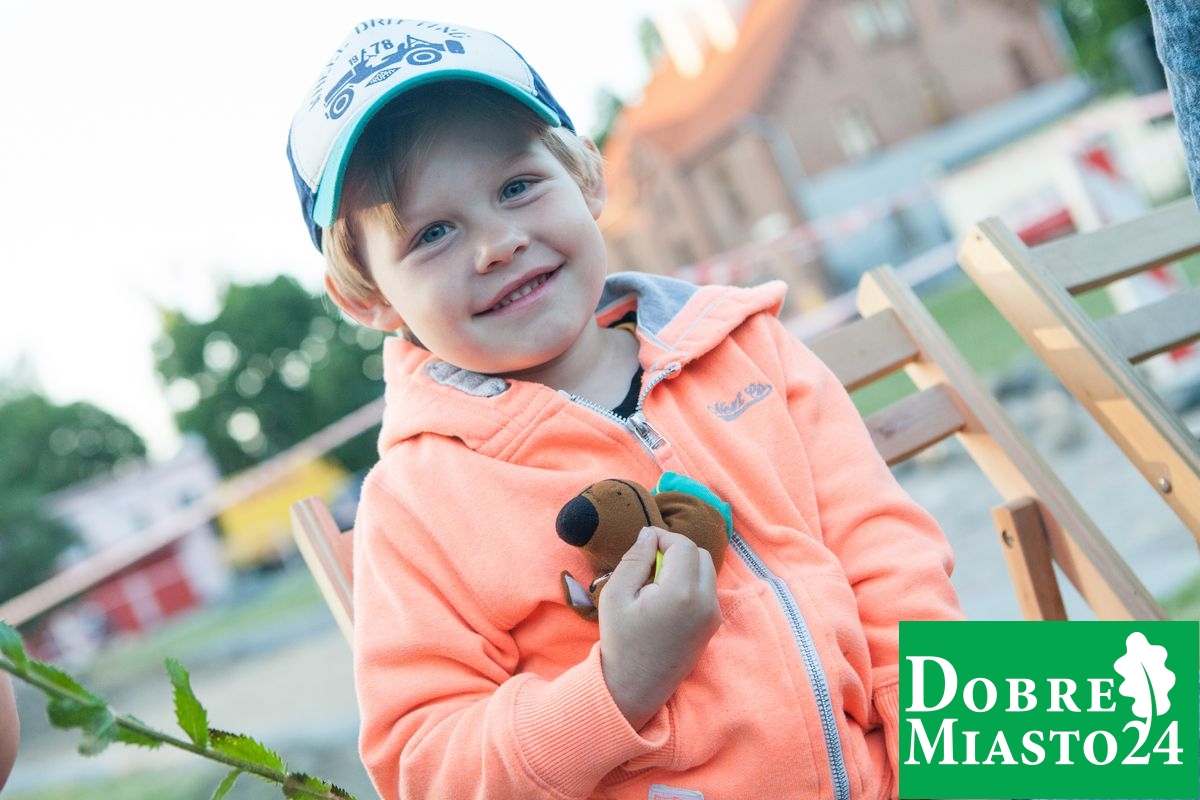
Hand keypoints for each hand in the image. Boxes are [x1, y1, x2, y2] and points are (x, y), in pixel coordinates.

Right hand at [598, 526, 721, 730]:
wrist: (635, 687)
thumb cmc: (621, 641)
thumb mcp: (615, 595)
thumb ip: (635, 559)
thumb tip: (650, 534)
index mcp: (681, 592)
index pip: (682, 545)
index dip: (661, 537)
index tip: (642, 544)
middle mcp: (705, 601)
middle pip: (699, 553)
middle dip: (675, 549)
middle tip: (648, 563)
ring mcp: (712, 614)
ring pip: (706, 570)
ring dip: (684, 565)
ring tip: (656, 582)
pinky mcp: (712, 625)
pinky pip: (707, 588)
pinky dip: (690, 582)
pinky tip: (666, 598)